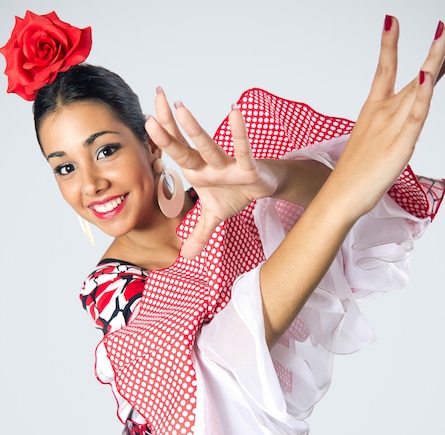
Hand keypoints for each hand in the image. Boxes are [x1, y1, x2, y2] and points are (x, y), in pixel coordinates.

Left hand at [146, 89, 279, 258]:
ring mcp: (226, 164)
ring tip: (179, 108)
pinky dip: (239, 134)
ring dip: (194, 129)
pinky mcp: (247, 167)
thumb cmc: (235, 192)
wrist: (262, 186)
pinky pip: (242, 151)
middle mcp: (208, 165)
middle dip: (167, 132)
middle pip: (184, 148)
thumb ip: (199, 234)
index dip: (160, 140)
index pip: (175, 154)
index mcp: (197, 172)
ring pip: (208, 147)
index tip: (143, 120)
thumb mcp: (214, 217)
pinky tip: (234, 112)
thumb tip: (188, 256)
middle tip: (150, 112)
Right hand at [326, 16, 444, 218]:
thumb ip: (382, 130)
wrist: (339, 197)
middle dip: (434, 52)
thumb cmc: (352, 176)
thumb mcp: (369, 145)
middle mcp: (383, 114)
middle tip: (443, 27)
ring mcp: (391, 127)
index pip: (384, 69)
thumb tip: (390, 126)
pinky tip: (427, 76)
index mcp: (373, 112)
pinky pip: (415, 116)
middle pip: (414, 76)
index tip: (391, 19)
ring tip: (443, 37)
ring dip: (435, 62)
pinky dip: (423, 95)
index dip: (388, 44)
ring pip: (419, 89)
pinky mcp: (400, 145)